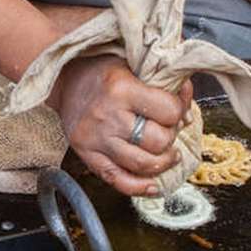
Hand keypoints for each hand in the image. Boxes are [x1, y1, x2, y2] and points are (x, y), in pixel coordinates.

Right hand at [48, 56, 193, 195]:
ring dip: (163, 161)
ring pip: (143, 164)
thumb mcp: (133, 63)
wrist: (63, 80)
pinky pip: (118, 181)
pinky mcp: (87, 155)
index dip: (180, 109)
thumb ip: (163, 82)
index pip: (169, 111)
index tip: (177, 106)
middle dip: (171, 136)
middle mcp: (107, 116)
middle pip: (159, 141)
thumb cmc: (101, 70)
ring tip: (167, 153)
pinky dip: (140, 187)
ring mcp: (96, 140)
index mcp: (120, 88)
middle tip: (167, 128)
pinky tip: (154, 184)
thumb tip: (187, 115)